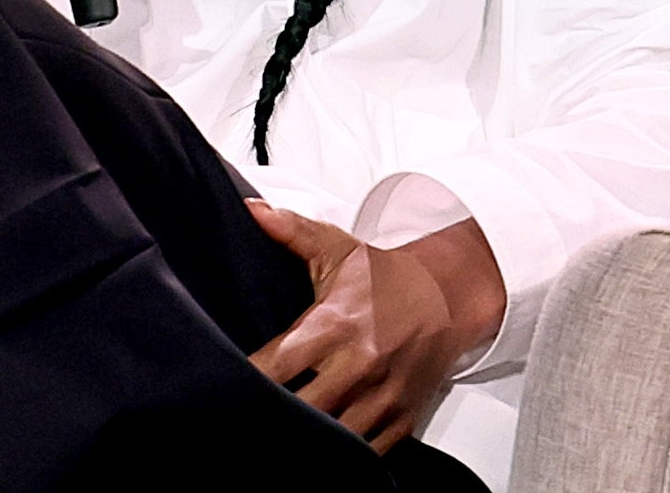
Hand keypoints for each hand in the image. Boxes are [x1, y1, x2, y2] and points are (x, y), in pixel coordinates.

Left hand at [247, 201, 505, 453]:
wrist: (445, 296)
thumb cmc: (381, 277)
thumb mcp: (336, 250)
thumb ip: (292, 230)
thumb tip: (253, 209)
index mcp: (336, 324)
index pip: (279, 363)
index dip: (248, 378)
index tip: (223, 382)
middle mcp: (359, 364)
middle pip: (304, 410)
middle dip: (273, 417)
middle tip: (243, 418)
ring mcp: (383, 398)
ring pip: (337, 441)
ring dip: (308, 442)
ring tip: (277, 441)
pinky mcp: (402, 420)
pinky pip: (368, 455)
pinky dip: (344, 459)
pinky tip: (320, 453)